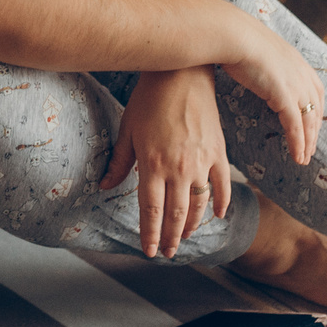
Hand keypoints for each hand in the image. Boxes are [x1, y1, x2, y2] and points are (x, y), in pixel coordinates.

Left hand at [102, 67, 231, 257]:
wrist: (182, 74)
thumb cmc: (149, 98)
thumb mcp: (128, 129)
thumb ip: (119, 162)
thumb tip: (104, 186)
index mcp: (152, 164)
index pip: (151, 211)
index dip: (150, 234)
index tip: (149, 251)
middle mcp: (178, 169)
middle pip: (175, 214)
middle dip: (171, 237)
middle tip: (168, 252)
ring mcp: (202, 162)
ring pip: (199, 205)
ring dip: (192, 225)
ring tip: (185, 237)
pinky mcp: (218, 152)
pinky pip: (222, 185)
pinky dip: (221, 203)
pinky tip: (218, 215)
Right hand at [217, 15, 325, 164]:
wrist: (233, 34)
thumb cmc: (237, 38)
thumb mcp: (258, 47)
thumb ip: (263, 59)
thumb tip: (253, 64)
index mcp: (297, 61)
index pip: (316, 90)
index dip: (315, 109)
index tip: (312, 123)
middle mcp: (302, 73)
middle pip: (316, 108)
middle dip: (314, 130)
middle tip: (311, 147)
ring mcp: (295, 85)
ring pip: (309, 121)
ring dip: (308, 142)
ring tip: (304, 158)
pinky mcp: (285, 97)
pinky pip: (295, 126)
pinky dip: (298, 143)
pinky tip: (297, 156)